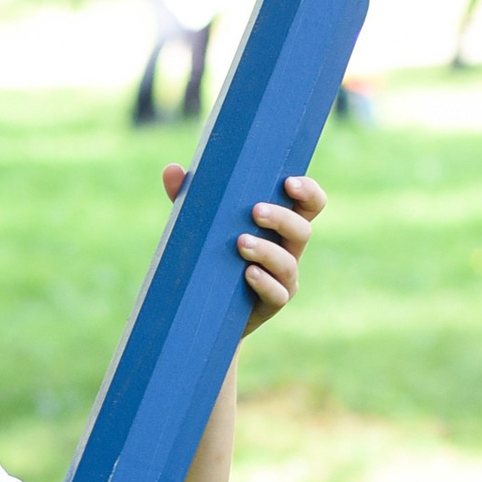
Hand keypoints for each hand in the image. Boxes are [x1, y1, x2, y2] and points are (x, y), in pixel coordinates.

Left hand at [161, 162, 325, 329]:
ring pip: (288, 263)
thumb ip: (190, 198)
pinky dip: (263, 282)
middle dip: (281, 218)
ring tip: (241, 243)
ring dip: (267, 251)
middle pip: (302, 230)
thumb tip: (172, 170)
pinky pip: (276, 294)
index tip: (289, 182)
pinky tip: (248, 273)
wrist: (205, 311)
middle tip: (255, 211)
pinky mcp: (271, 304)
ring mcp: (283, 279)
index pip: (310, 204)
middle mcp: (288, 250)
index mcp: (281, 226)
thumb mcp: (202, 227)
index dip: (308, 191)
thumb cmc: (211, 257)